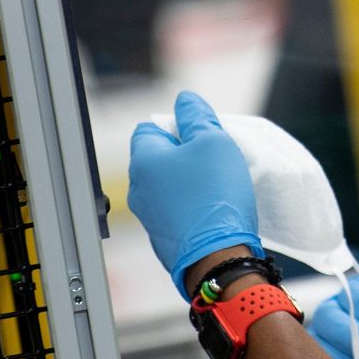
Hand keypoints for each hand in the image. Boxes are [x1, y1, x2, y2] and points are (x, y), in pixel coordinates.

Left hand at [128, 91, 263, 296]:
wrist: (218, 258)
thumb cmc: (215, 198)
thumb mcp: (213, 142)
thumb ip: (197, 116)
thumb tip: (185, 100)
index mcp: (143, 161)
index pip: (150, 127)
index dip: (178, 125)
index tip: (203, 136)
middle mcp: (138, 190)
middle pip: (161, 157)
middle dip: (188, 154)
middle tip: (216, 160)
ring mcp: (150, 217)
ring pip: (171, 186)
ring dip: (193, 181)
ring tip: (220, 187)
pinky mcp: (165, 238)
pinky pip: (178, 211)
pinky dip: (194, 206)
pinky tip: (215, 210)